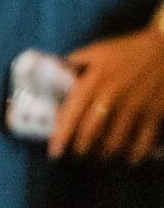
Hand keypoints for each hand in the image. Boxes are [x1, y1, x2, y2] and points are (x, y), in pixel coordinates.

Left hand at [50, 26, 163, 163]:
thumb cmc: (128, 49)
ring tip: (99, 155)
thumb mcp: (96, 51)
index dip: (61, 136)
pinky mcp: (155, 115)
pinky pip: (143, 142)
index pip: (71, 115)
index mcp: (93, 82)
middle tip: (76, 153)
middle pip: (90, 134)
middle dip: (81, 148)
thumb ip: (74, 62)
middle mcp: (111, 98)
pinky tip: (129, 158)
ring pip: (115, 142)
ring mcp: (134, 108)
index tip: (54, 152)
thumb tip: (55, 71)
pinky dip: (135, 154)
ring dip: (104, 153)